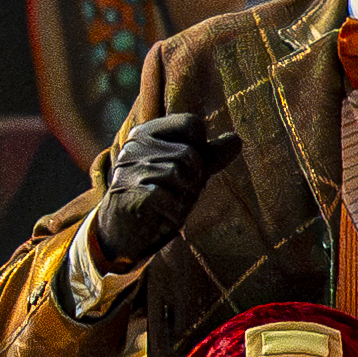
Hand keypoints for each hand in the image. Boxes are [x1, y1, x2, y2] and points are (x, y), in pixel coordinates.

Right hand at [82, 106, 231, 272]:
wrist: (121, 232)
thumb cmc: (158, 196)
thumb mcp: (185, 171)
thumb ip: (209, 155)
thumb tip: (236, 139)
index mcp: (146, 132)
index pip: (192, 124)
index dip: (200, 149)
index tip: (182, 168)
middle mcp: (135, 146)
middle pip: (191, 154)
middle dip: (193, 179)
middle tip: (173, 193)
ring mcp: (131, 171)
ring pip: (184, 175)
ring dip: (184, 197)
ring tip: (166, 204)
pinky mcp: (132, 196)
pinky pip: (173, 199)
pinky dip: (174, 212)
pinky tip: (161, 216)